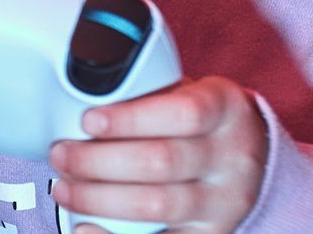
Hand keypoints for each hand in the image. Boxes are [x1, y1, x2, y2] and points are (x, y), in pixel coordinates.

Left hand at [48, 77, 266, 232]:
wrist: (251, 159)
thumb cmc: (200, 120)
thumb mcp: (188, 93)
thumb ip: (148, 95)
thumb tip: (80, 97)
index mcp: (226, 110)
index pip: (185, 113)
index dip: (131, 118)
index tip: (88, 119)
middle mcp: (233, 158)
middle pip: (162, 162)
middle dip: (98, 161)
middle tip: (61, 154)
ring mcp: (225, 202)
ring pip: (158, 205)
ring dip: (99, 198)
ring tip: (65, 189)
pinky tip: (85, 228)